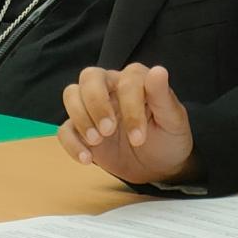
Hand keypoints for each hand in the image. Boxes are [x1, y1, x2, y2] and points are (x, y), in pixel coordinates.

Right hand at [58, 64, 201, 185]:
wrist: (159, 167)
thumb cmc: (168, 138)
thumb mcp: (172, 120)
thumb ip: (163, 96)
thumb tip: (158, 70)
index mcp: (135, 81)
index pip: (126, 82)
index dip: (130, 108)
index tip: (139, 137)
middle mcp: (111, 88)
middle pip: (90, 76)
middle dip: (96, 104)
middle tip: (108, 131)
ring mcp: (94, 108)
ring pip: (71, 94)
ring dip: (80, 117)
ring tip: (97, 142)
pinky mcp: (82, 130)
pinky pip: (65, 128)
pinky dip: (71, 142)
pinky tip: (87, 159)